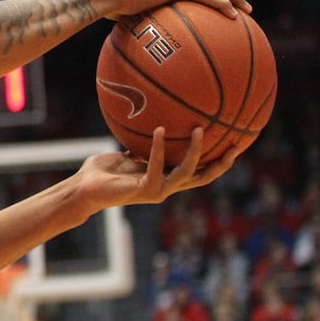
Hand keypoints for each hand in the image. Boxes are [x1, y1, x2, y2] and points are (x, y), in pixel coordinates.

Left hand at [75, 126, 238, 210]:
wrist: (83, 189)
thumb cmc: (101, 172)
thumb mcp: (126, 155)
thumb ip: (140, 148)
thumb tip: (151, 129)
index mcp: (164, 179)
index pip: (197, 172)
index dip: (215, 162)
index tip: (232, 146)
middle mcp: (165, 187)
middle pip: (202, 177)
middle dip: (221, 164)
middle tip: (236, 145)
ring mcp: (157, 191)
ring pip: (186, 172)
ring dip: (195, 151)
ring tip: (199, 129)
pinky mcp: (145, 190)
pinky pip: (157, 166)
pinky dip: (157, 148)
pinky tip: (158, 131)